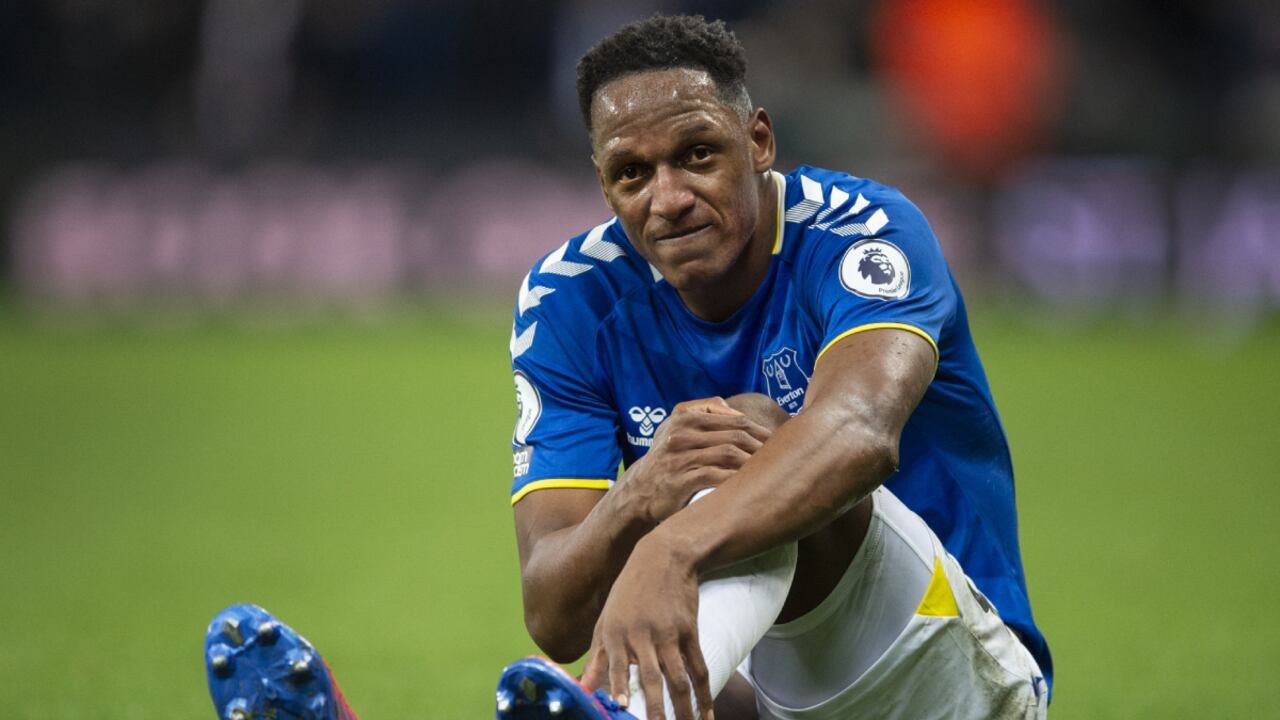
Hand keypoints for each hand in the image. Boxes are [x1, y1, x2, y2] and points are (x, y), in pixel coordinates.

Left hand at [582, 534, 712, 719]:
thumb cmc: (629, 593)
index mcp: (615, 633)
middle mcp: (642, 635)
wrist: (664, 557)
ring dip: (684, 709)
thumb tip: (583, 688)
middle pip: (652, 678)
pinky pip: (699, 669)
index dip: (620, 686)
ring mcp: (669, 635)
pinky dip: (704, 694)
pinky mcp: (690, 632)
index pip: (618, 665)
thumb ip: (597, 658)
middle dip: (656, 709)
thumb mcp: (606, 620)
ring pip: (679, 679)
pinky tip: (707, 714)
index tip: (622, 707)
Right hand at [621, 397, 770, 523]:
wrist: (639, 491)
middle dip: (760, 445)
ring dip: (752, 462)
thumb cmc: (666, 458)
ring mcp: (680, 457)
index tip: (776, 440)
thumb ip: (700, 411)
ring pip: (728, 453)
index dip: (758, 429)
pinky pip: (716, 476)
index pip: (733, 419)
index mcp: (683, 417)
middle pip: (734, 435)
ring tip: (768, 470)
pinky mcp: (681, 480)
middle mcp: (681, 434)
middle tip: (779, 456)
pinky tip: (749, 484)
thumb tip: (730, 406)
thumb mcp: (674, 427)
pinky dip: (736, 479)